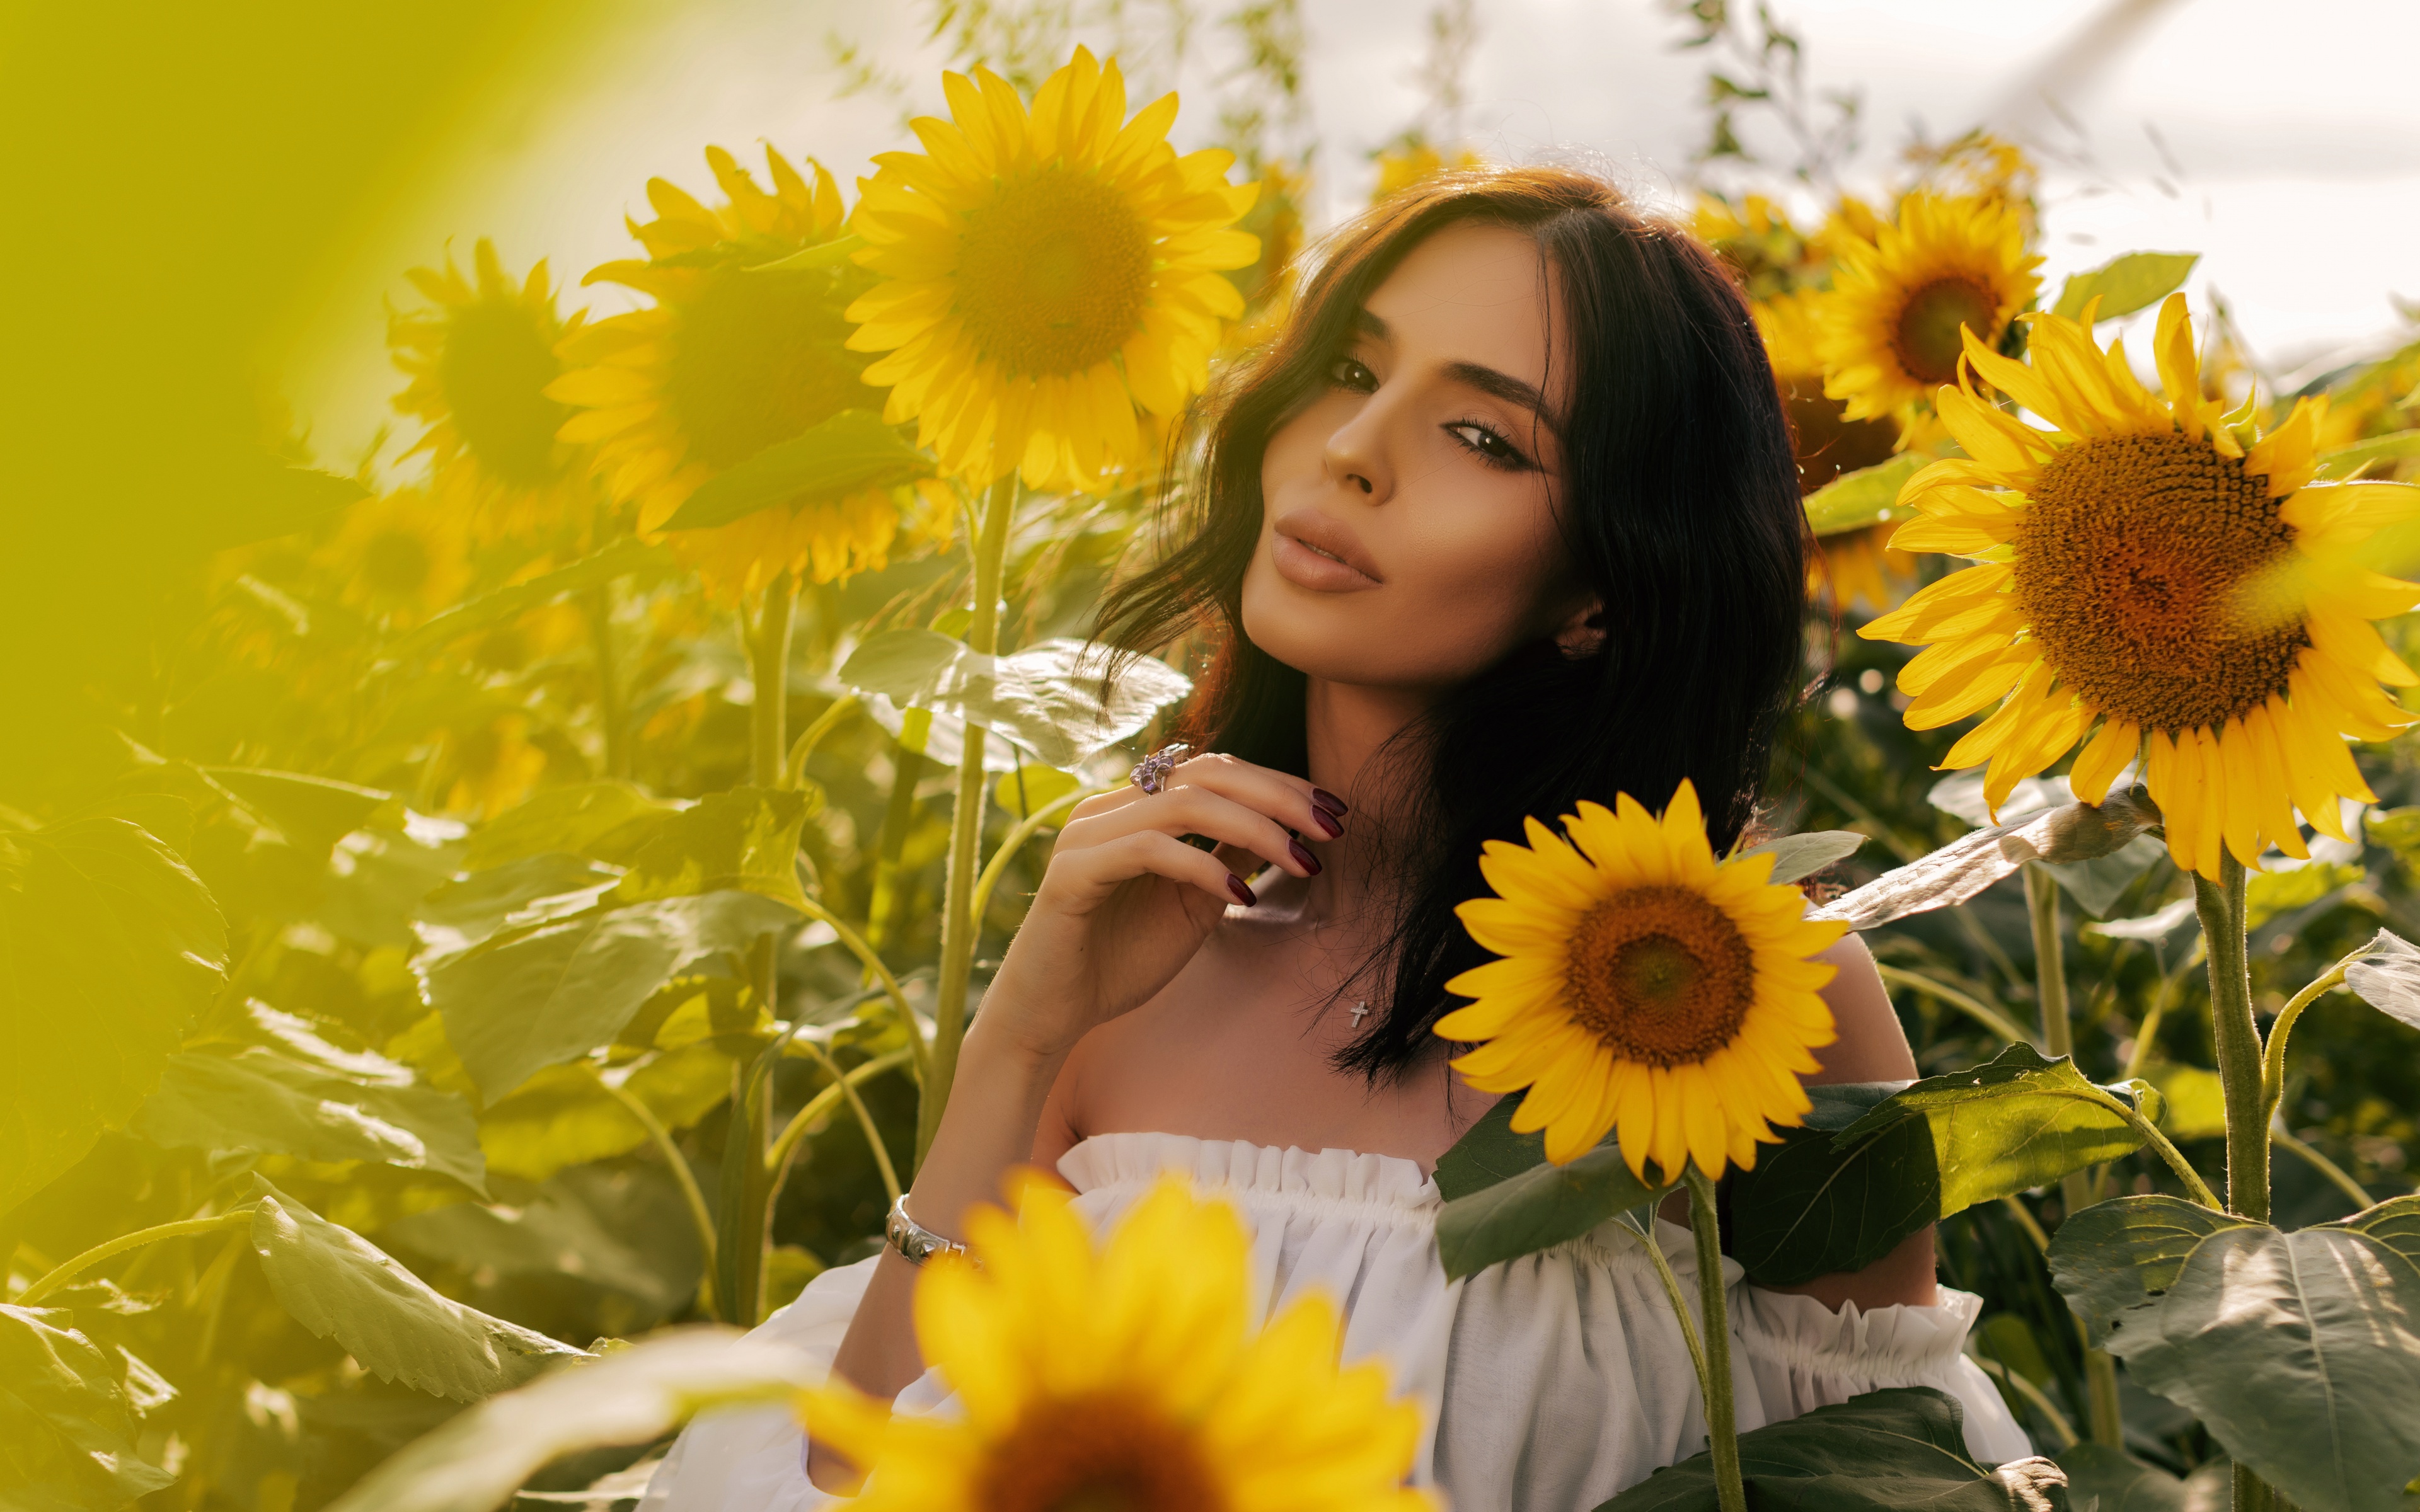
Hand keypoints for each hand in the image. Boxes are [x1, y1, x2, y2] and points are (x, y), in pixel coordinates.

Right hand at [980, 753, 1345, 1060]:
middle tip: (1333, 827)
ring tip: (1301, 860)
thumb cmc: (1119, 961)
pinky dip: (1202, 866)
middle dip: (1280, 796)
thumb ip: (1226, 861)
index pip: (1217, 770)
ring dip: (1254, 828)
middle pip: (1207, 772)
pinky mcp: (1073, 872)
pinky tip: (1241, 896)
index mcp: (1136, 807)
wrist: (1051, 1015)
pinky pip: (1148, 849)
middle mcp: (1109, 807)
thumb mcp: (1191, 905)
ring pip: (1184, 802)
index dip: (1282, 785)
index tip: (1336, 812)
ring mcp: (1087, 835)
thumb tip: (1286, 829)